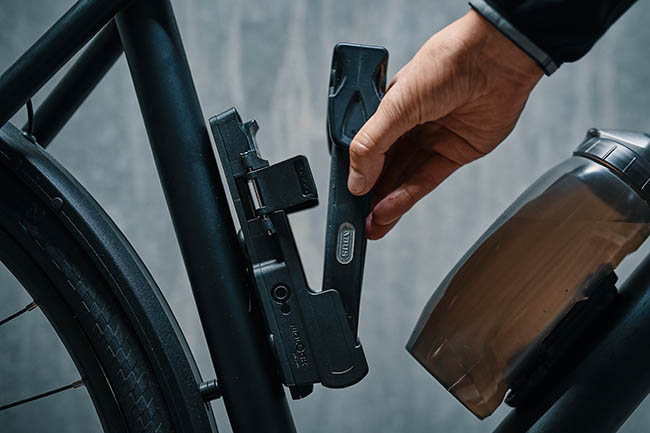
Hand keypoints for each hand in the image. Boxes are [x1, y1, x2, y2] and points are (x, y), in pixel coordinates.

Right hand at [348, 9, 542, 239]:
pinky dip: (406, 198)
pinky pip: (426, 180)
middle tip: (355, 220)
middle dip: (370, 195)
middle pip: (385, 167)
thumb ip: (372, 145)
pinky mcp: (456, 153)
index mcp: (390, 108)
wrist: (496, 60)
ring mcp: (434, 139)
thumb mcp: (396, 105)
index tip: (347, 197)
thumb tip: (355, 181)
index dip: (357, 172)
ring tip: (370, 227)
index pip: (367, 147)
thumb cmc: (446, 66)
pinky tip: (389, 212)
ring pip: (403, 178)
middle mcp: (410, 124)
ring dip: (386, 204)